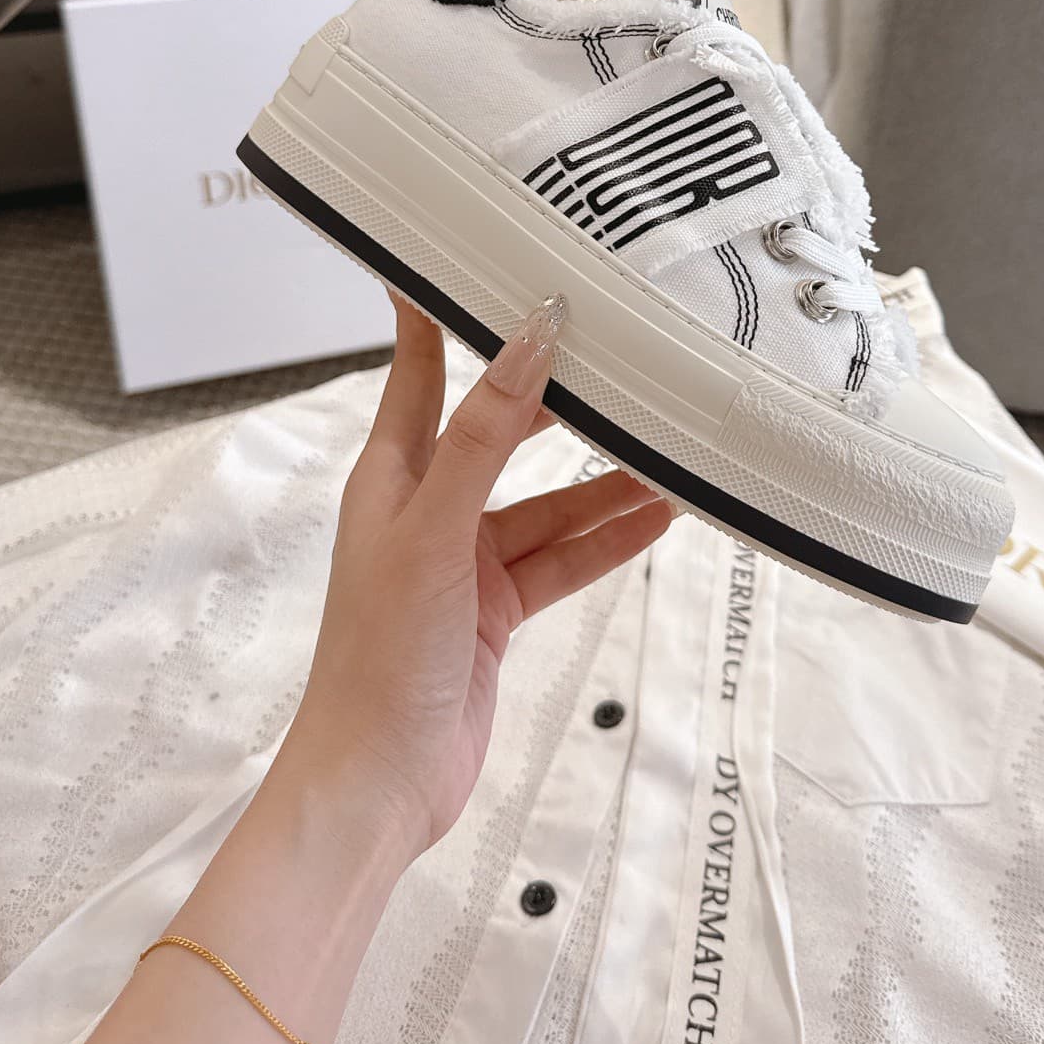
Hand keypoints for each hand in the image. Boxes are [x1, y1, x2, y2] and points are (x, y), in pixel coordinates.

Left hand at [278, 294, 671, 868]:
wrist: (377, 785)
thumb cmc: (377, 661)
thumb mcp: (435, 531)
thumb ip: (483, 437)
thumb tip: (526, 346)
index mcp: (389, 479)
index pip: (419, 373)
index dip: (437, 314)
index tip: (461, 257)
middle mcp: (424, 510)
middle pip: (498, 432)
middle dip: (554, 399)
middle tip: (609, 353)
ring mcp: (461, 563)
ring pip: (545, 503)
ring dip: (601, 483)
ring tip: (666, 452)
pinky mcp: (492, 613)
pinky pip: (560, 561)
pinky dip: (605, 542)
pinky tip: (655, 520)